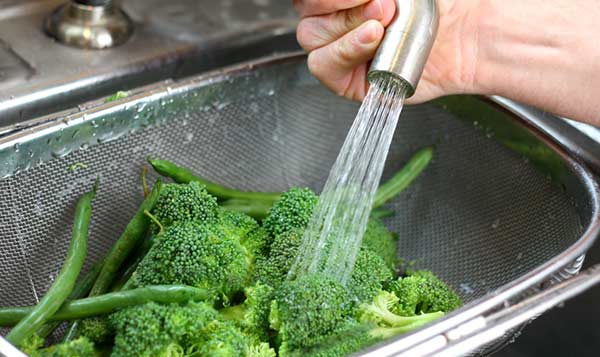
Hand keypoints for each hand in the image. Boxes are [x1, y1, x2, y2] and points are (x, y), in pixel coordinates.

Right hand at [294, 0, 482, 103]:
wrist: (463, 37)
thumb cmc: (436, 5)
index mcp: (341, 2)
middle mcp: (335, 24)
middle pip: (307, 15)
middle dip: (343, 9)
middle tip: (384, 6)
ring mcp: (338, 52)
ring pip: (312, 40)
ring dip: (346, 29)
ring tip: (382, 26)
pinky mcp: (347, 80)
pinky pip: (325, 67)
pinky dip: (344, 51)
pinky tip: (372, 40)